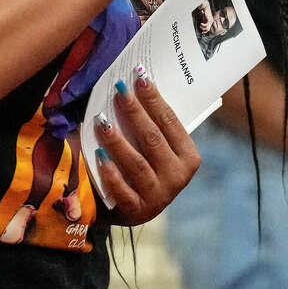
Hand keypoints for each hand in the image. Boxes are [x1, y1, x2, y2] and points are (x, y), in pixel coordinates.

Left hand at [93, 70, 200, 225]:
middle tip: (119, 91)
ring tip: (101, 120)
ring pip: (136, 163)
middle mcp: (178, 177)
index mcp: (188, 157)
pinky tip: (98, 155)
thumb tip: (136, 88)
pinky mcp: (137, 210)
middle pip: (153, 139)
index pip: (170, 122)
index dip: (154, 99)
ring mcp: (159, 196)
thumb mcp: (159, 150)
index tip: (140, 78)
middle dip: (135, 112)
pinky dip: (111, 172)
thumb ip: (153, 127)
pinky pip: (122, 189)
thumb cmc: (146, 166)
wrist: (133, 208)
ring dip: (117, 140)